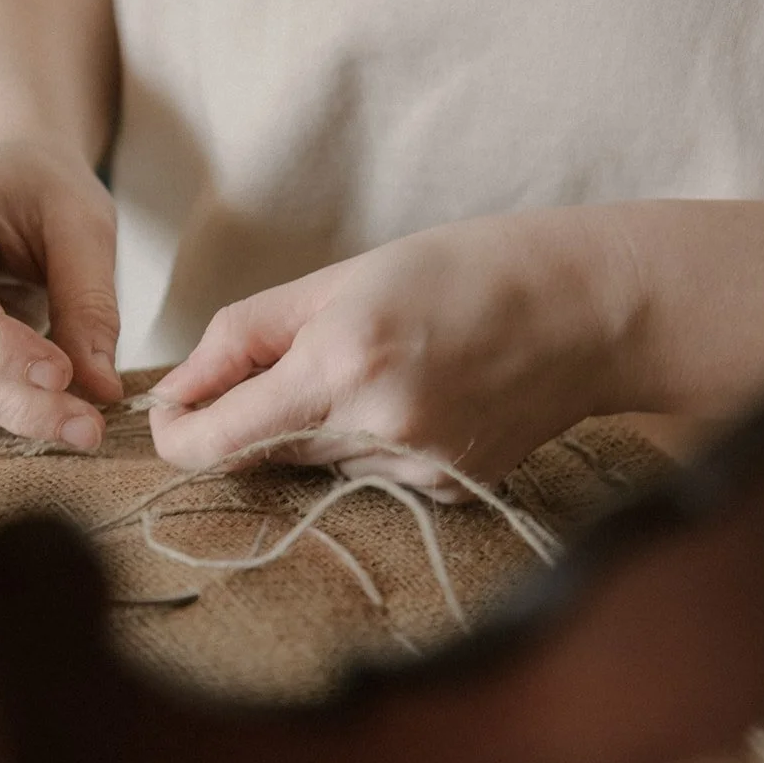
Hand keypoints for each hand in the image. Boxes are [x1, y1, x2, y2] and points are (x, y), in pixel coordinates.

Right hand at [0, 139, 120, 447]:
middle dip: (20, 401)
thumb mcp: (85, 226)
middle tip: (92, 428)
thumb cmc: (45, 188)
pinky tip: (53, 401)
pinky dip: (6, 407)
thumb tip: (101, 389)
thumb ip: (91, 304)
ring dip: (17, 415)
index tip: (62, 377)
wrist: (7, 178)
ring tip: (84, 419)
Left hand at [150, 210, 639, 496]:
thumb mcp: (341, 278)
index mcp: (341, 364)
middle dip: (258, 408)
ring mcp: (416, 472)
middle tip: (307, 350)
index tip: (173, 410)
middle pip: (263, 450)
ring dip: (318, 423)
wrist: (591, 310)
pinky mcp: (446, 493)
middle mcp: (376, 430)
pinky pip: (369, 475)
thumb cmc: (464, 270)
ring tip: (387, 363)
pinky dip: (370, 440)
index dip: (177, 433)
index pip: (216, 442)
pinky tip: (423, 394)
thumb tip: (178, 390)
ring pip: (316, 463)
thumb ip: (245, 336)